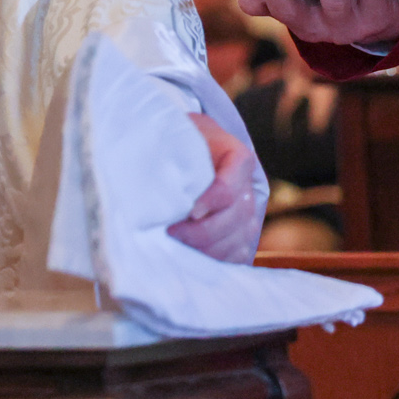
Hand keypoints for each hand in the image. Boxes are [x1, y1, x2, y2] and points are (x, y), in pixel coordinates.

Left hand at [166, 113, 261, 262]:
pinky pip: (238, 254)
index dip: (209, 202)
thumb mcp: (177, 138)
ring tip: (178, 247)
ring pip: (238, 239)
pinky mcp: (243, 233)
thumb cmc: (180, 143)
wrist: (195, 148)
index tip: (188, 211)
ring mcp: (250, 212)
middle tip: (171, 233)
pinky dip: (216, 259)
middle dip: (202, 231)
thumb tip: (148, 179)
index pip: (229, 187)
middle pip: (235, 217)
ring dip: (208, 249)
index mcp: (237, 158)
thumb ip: (170, 155)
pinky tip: (193, 256)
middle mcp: (249, 186)